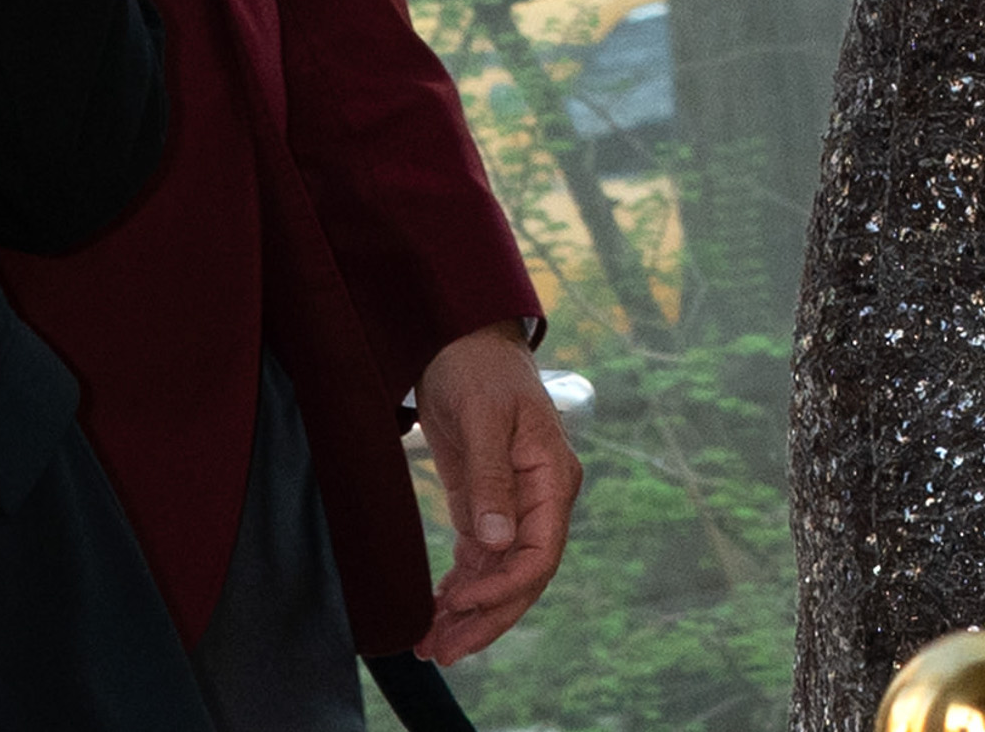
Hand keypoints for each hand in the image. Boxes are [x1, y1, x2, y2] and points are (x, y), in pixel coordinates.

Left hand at [415, 324, 580, 663]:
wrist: (461, 335)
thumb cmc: (479, 365)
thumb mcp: (484, 416)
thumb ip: (491, 478)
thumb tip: (497, 541)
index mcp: (552, 477)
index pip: (540, 553)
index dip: (503, 588)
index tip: (459, 604)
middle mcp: (540, 499)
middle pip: (522, 576)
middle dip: (485, 617)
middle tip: (441, 650)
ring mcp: (515, 504)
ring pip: (500, 573)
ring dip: (469, 610)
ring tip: (432, 643)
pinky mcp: (487, 502)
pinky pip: (482, 558)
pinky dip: (462, 586)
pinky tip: (438, 608)